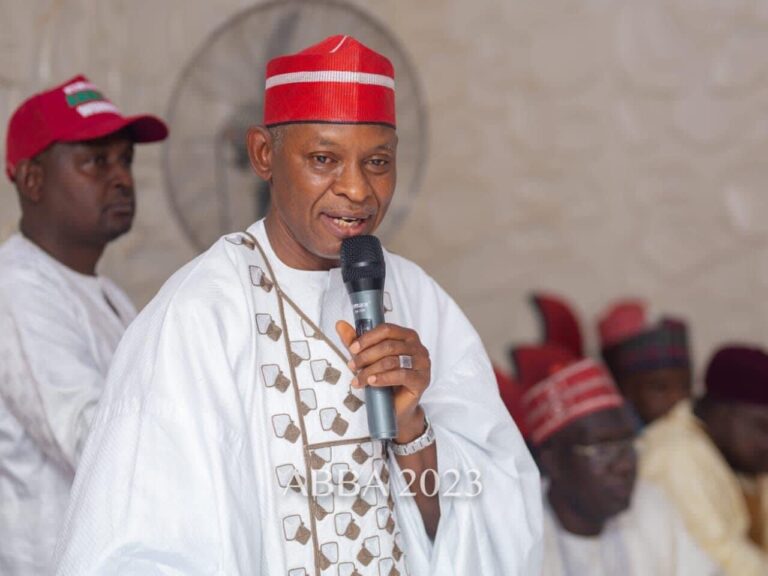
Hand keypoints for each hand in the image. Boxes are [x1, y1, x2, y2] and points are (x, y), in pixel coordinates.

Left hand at [336, 320, 430, 442]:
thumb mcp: (368, 358)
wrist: (397, 406)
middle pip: (388, 346)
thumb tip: (340, 325)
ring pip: (392, 361)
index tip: (353, 349)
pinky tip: (372, 382)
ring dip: (371, 370)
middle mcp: (417, 347)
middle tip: (353, 366)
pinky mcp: (422, 380)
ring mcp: (422, 364)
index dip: (367, 338)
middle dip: (366, 356)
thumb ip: (355, 341)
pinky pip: (401, 375)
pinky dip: (383, 378)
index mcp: (407, 336)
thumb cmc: (386, 379)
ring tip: (359, 379)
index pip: (387, 329)